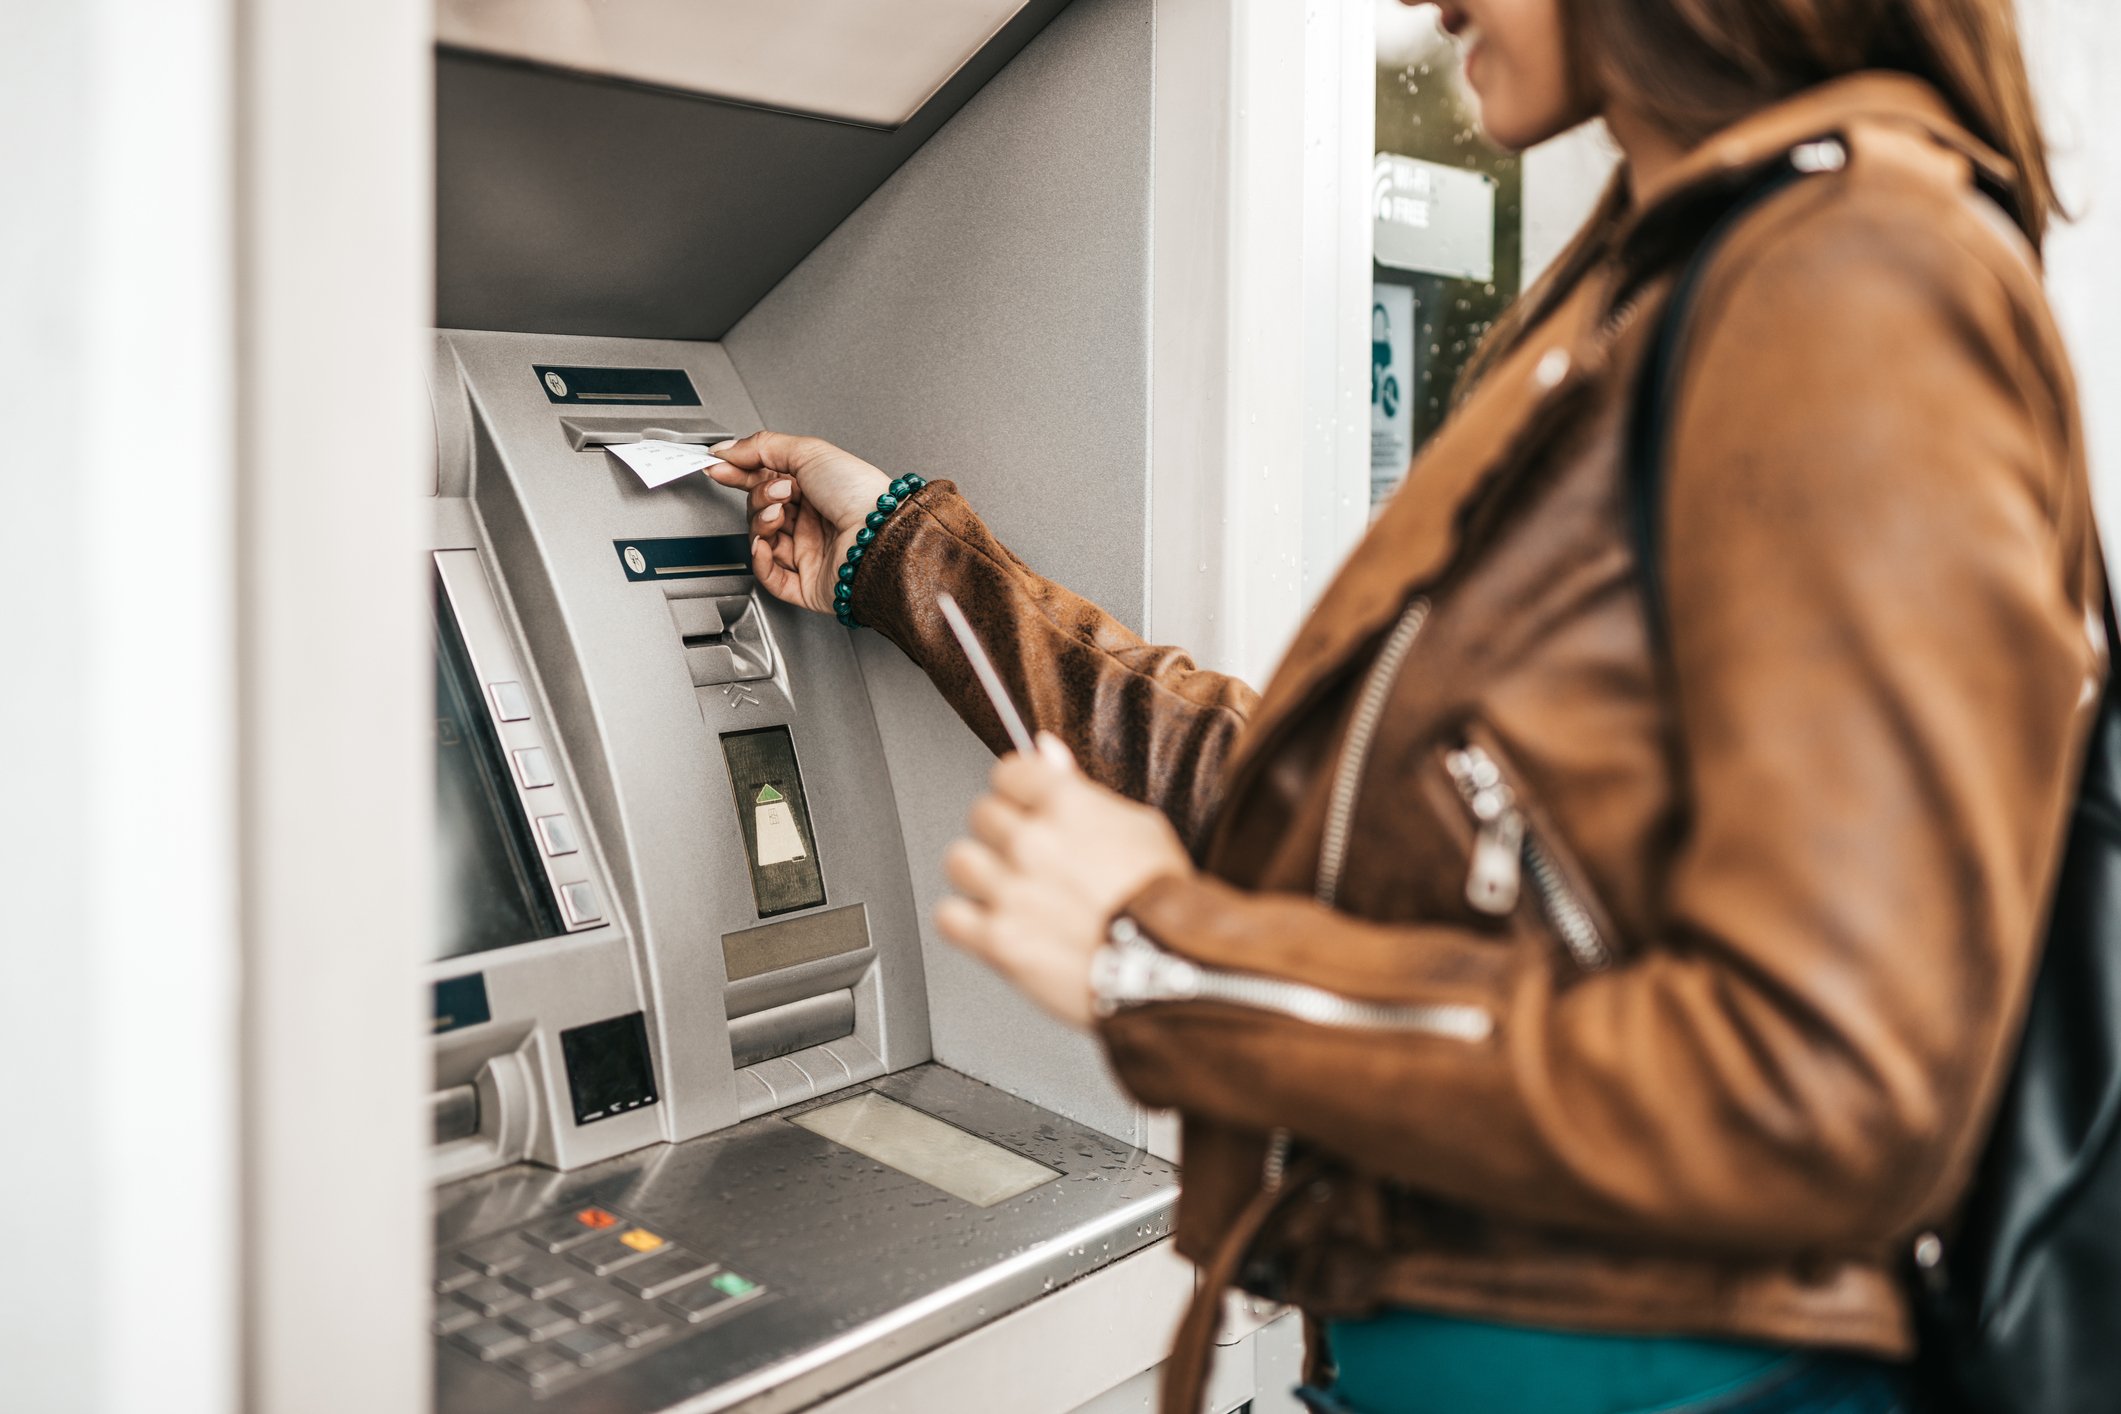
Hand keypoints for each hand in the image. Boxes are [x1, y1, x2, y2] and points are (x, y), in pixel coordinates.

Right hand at [705, 432, 894, 613]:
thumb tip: (729, 449)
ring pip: (761, 541)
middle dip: (759, 497)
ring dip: (761, 524)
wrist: (878, 535)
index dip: (739, 473)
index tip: (717, 466)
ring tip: (779, 514)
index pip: (765, 480)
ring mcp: (809, 553)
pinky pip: (770, 577)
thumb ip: (763, 447)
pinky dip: (761, 561)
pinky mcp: (807, 585)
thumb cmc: (860, 494)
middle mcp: (812, 521)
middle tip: (776, 491)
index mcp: (815, 489)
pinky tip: (764, 545)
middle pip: (760, 510)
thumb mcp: (809, 452)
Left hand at [936, 736, 1192, 1028]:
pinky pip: (949, 917)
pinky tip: (998, 926)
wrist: (1176, 970)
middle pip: (981, 814)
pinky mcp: (998, 941)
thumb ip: (1080, 787)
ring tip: (1012, 894)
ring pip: (959, 861)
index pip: (1007, 772)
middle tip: (1032, 860)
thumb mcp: (1140, 825)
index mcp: (1066, 805)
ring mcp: (1011, 891)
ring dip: (980, 876)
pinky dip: (967, 923)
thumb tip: (1044, 749)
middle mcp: (1032, 842)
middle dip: (1003, 835)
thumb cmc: (1167, 900)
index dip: (1018, 793)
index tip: (1027, 808)